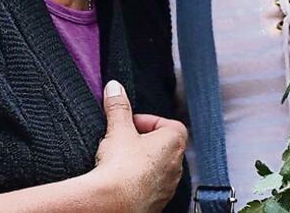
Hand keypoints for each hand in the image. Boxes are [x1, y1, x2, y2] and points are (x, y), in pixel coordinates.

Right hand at [94, 81, 186, 212]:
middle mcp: (176, 165)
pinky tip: (120, 180)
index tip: (130, 123)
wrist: (113, 204)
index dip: (148, 121)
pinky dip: (138, 181)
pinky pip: (150, 186)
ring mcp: (168, 187)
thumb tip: (115, 88)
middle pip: (163, 145)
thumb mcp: (117, 129)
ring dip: (141, 162)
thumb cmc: (121, 167)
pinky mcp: (157, 203)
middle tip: (123, 141)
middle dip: (143, 141)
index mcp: (174, 142)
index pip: (169, 123)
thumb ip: (118, 107)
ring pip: (157, 167)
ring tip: (119, 161)